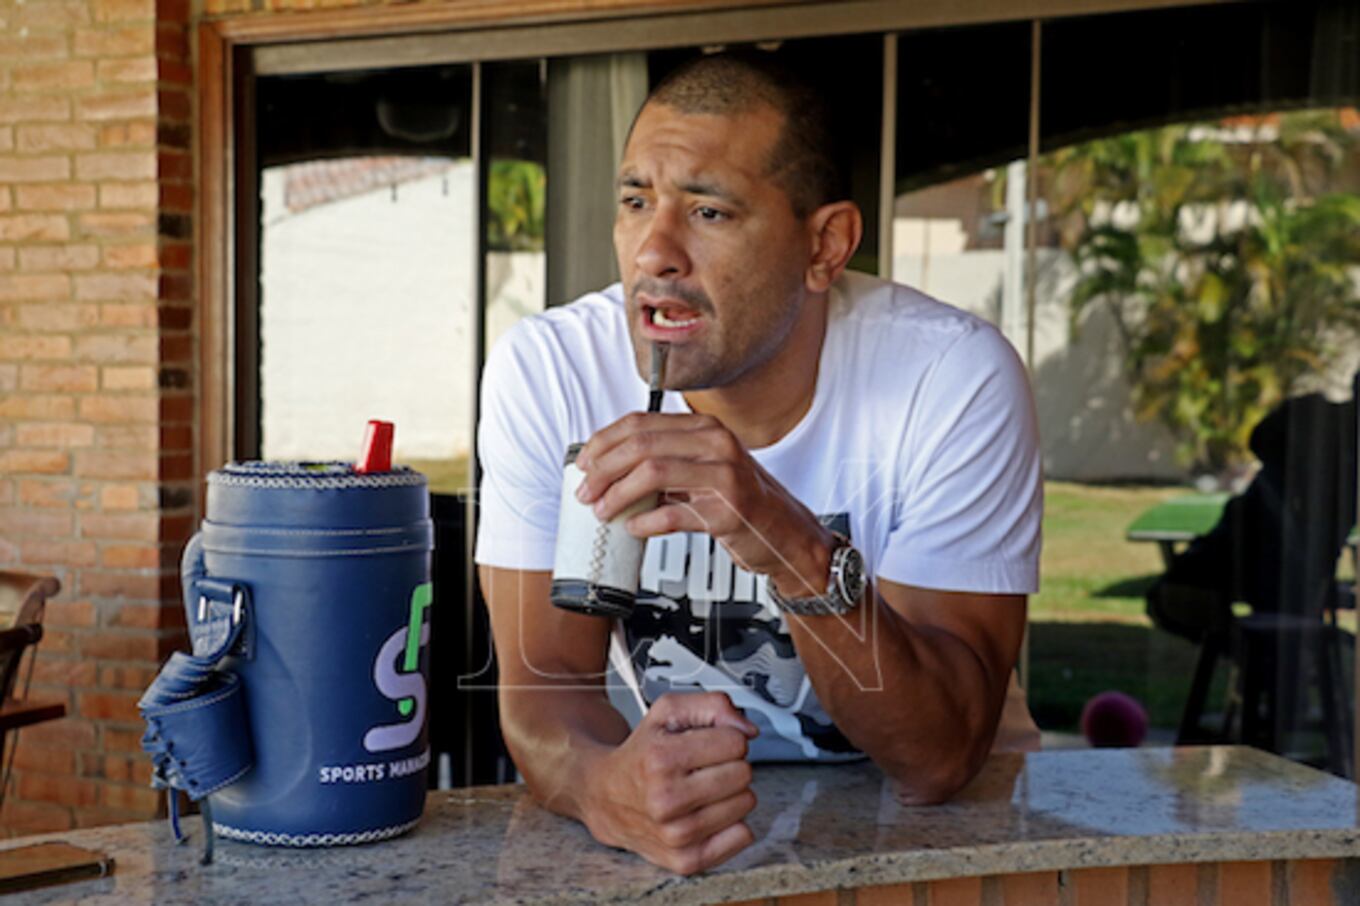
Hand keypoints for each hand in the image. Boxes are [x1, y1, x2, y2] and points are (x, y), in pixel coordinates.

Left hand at [575, 412, 833, 595]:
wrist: (786, 535)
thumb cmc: (741, 502)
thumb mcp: (703, 470)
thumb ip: (664, 462)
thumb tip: (607, 468)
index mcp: (705, 428)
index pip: (641, 423)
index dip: (604, 442)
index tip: (584, 462)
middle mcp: (716, 444)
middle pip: (641, 445)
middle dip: (604, 469)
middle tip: (585, 491)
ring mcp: (725, 475)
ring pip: (652, 474)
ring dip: (618, 495)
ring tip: (603, 511)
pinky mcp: (728, 510)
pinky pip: (673, 514)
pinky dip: (646, 523)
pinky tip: (634, 529)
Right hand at [582, 692, 758, 874]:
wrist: (605, 796)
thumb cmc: (641, 753)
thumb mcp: (667, 712)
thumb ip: (712, 705)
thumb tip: (747, 729)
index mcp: (661, 759)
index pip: (735, 743)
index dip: (725, 738)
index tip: (707, 744)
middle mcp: (666, 800)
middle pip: (743, 773)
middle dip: (728, 764)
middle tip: (702, 767)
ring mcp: (677, 835)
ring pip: (746, 803)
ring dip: (729, 793)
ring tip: (701, 789)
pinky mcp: (686, 860)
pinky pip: (742, 836)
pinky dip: (731, 822)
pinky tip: (706, 812)